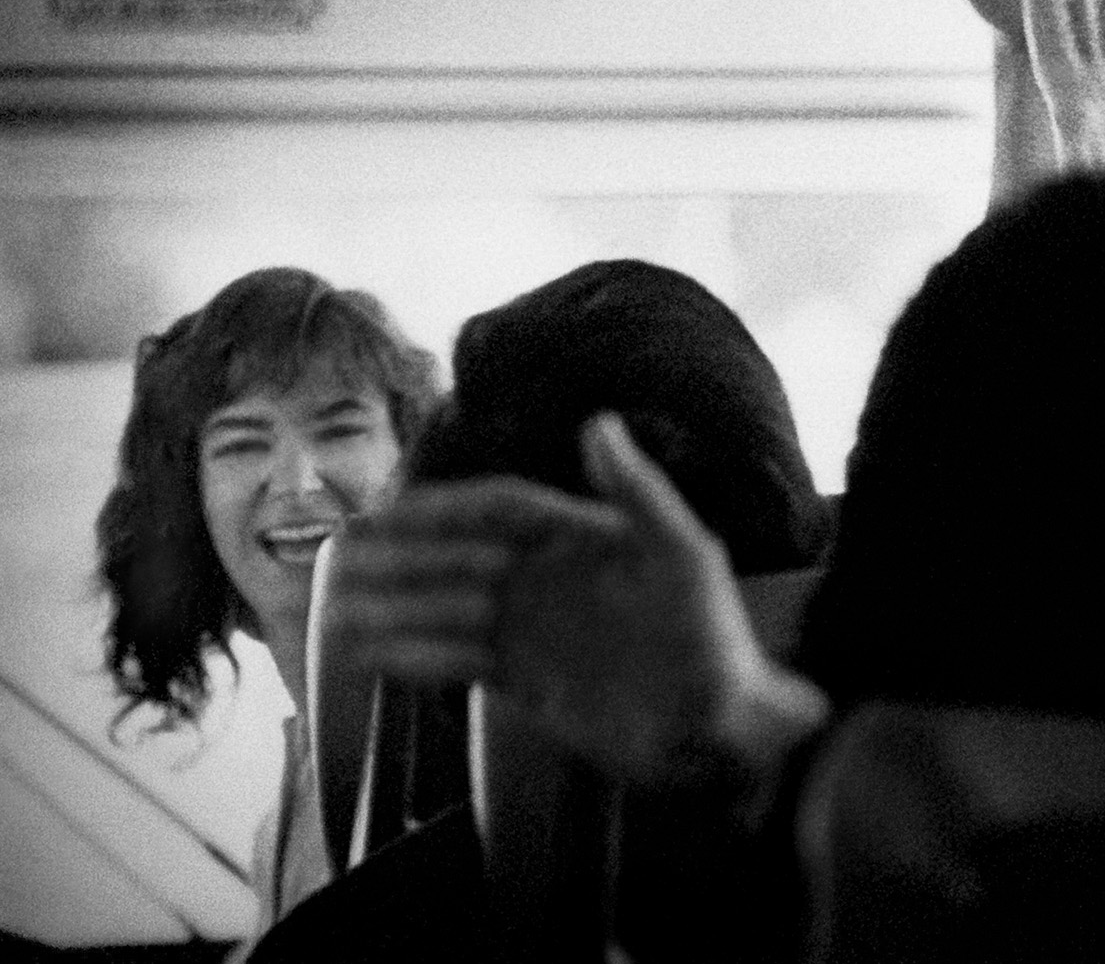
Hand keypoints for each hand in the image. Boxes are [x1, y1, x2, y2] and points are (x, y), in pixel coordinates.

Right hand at [326, 414, 820, 787]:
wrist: (718, 733)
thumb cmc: (713, 636)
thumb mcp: (682, 555)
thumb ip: (637, 490)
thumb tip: (598, 420)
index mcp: (582, 537)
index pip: (498, 510)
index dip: (444, 508)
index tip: (387, 512)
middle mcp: (549, 578)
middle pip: (459, 557)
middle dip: (401, 557)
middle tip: (339, 560)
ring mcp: (534, 631)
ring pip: (447, 610)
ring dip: (395, 607)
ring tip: (337, 612)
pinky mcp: (527, 682)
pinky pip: (457, 663)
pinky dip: (414, 659)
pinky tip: (371, 658)